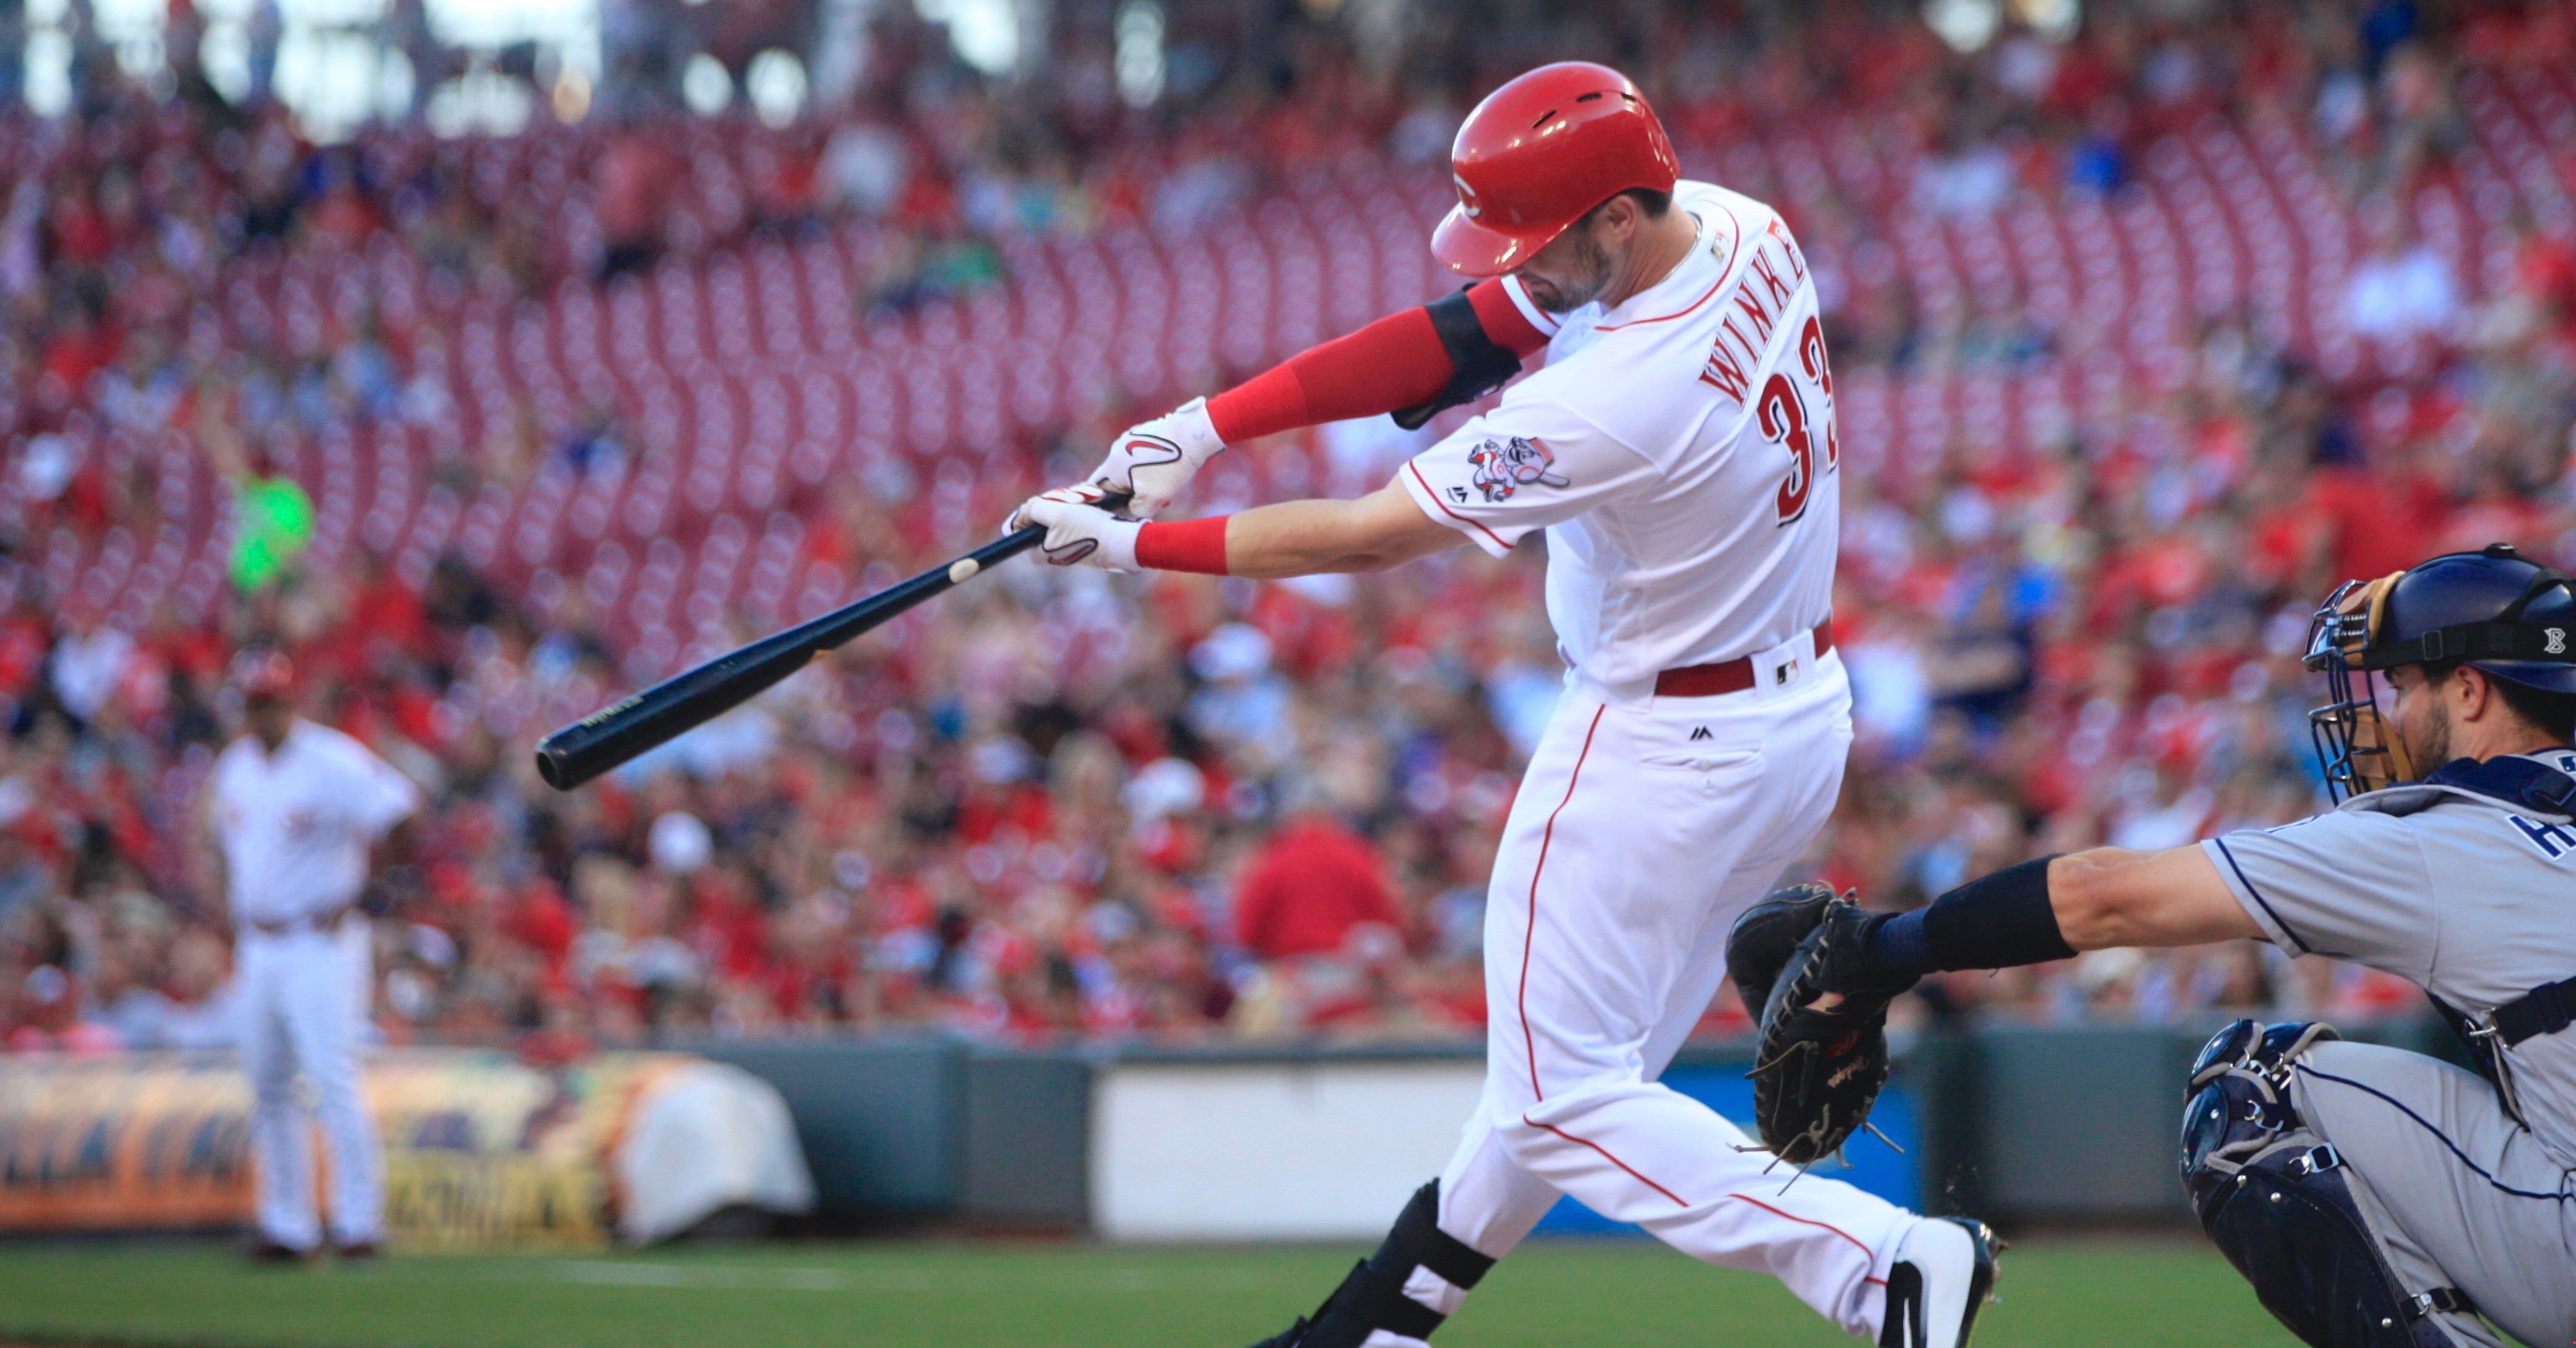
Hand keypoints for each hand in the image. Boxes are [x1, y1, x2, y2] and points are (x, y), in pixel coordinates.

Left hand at [1010, 485, 1142, 570]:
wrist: (1123, 540)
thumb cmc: (1089, 529)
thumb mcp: (1056, 512)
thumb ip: (1033, 508)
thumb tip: (1025, 510)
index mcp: (1036, 550)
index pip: (1018, 523)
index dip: (1031, 507)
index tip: (1050, 503)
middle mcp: (1047, 547)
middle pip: (1039, 512)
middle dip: (1056, 500)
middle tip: (1075, 500)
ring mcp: (1062, 541)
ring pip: (1056, 509)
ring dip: (1072, 499)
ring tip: (1090, 499)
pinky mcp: (1077, 534)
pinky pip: (1071, 512)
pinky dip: (1080, 504)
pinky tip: (1095, 500)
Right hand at [1087, 397, 1224, 519]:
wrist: (1192, 435)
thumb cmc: (1170, 468)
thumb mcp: (1154, 499)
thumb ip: (1136, 511)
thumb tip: (1131, 511)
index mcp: (1111, 467)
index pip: (1096, 490)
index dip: (1107, 503)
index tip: (1123, 508)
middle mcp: (1115, 450)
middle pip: (1116, 480)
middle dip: (1132, 492)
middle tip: (1154, 499)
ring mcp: (1128, 439)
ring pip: (1130, 468)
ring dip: (1144, 480)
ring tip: (1166, 485)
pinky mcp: (1142, 433)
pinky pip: (1140, 455)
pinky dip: (1150, 466)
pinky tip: (1168, 469)